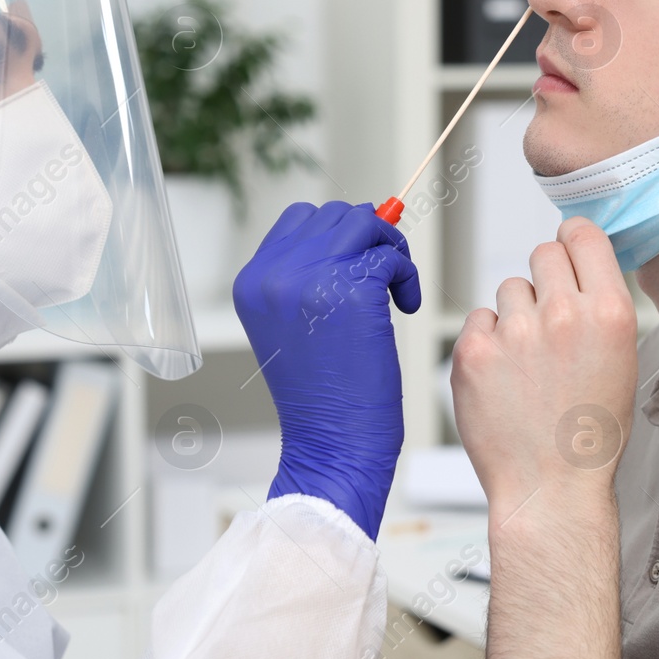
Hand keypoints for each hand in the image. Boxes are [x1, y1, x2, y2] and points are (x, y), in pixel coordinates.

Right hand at [232, 201, 420, 538]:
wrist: (332, 443)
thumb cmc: (322, 395)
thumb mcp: (291, 326)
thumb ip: (305, 276)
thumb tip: (356, 230)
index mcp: (252, 282)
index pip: (299, 219)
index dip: (338, 235)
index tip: (358, 264)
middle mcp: (274, 274)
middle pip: (336, 215)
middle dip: (368, 239)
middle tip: (384, 277)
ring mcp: (312, 279)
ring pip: (366, 225)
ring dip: (389, 250)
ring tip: (395, 290)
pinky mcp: (353, 291)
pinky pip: (391, 257)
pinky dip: (407, 276)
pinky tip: (406, 307)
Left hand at [451, 217, 638, 516]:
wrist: (549, 488)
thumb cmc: (588, 433)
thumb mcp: (622, 361)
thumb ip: (599, 308)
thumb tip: (579, 267)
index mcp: (608, 313)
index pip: (583, 235)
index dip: (572, 240)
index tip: (567, 249)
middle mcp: (562, 315)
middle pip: (543, 254)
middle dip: (545, 281)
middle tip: (548, 322)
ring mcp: (514, 332)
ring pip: (510, 289)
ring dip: (516, 315)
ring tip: (528, 364)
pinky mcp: (474, 351)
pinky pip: (479, 319)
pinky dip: (488, 342)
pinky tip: (504, 378)